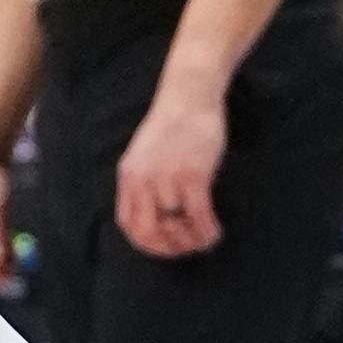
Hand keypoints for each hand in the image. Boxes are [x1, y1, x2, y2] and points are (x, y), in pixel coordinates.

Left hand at [118, 74, 230, 259]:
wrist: (189, 95)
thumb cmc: (174, 122)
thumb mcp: (145, 153)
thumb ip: (145, 181)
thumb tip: (158, 213)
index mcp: (129, 176)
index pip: (128, 224)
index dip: (147, 243)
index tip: (167, 245)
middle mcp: (143, 180)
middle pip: (148, 232)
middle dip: (169, 248)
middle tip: (187, 246)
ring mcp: (166, 178)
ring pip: (175, 227)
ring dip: (192, 240)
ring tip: (204, 237)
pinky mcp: (192, 174)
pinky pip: (198, 215)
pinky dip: (207, 231)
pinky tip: (214, 232)